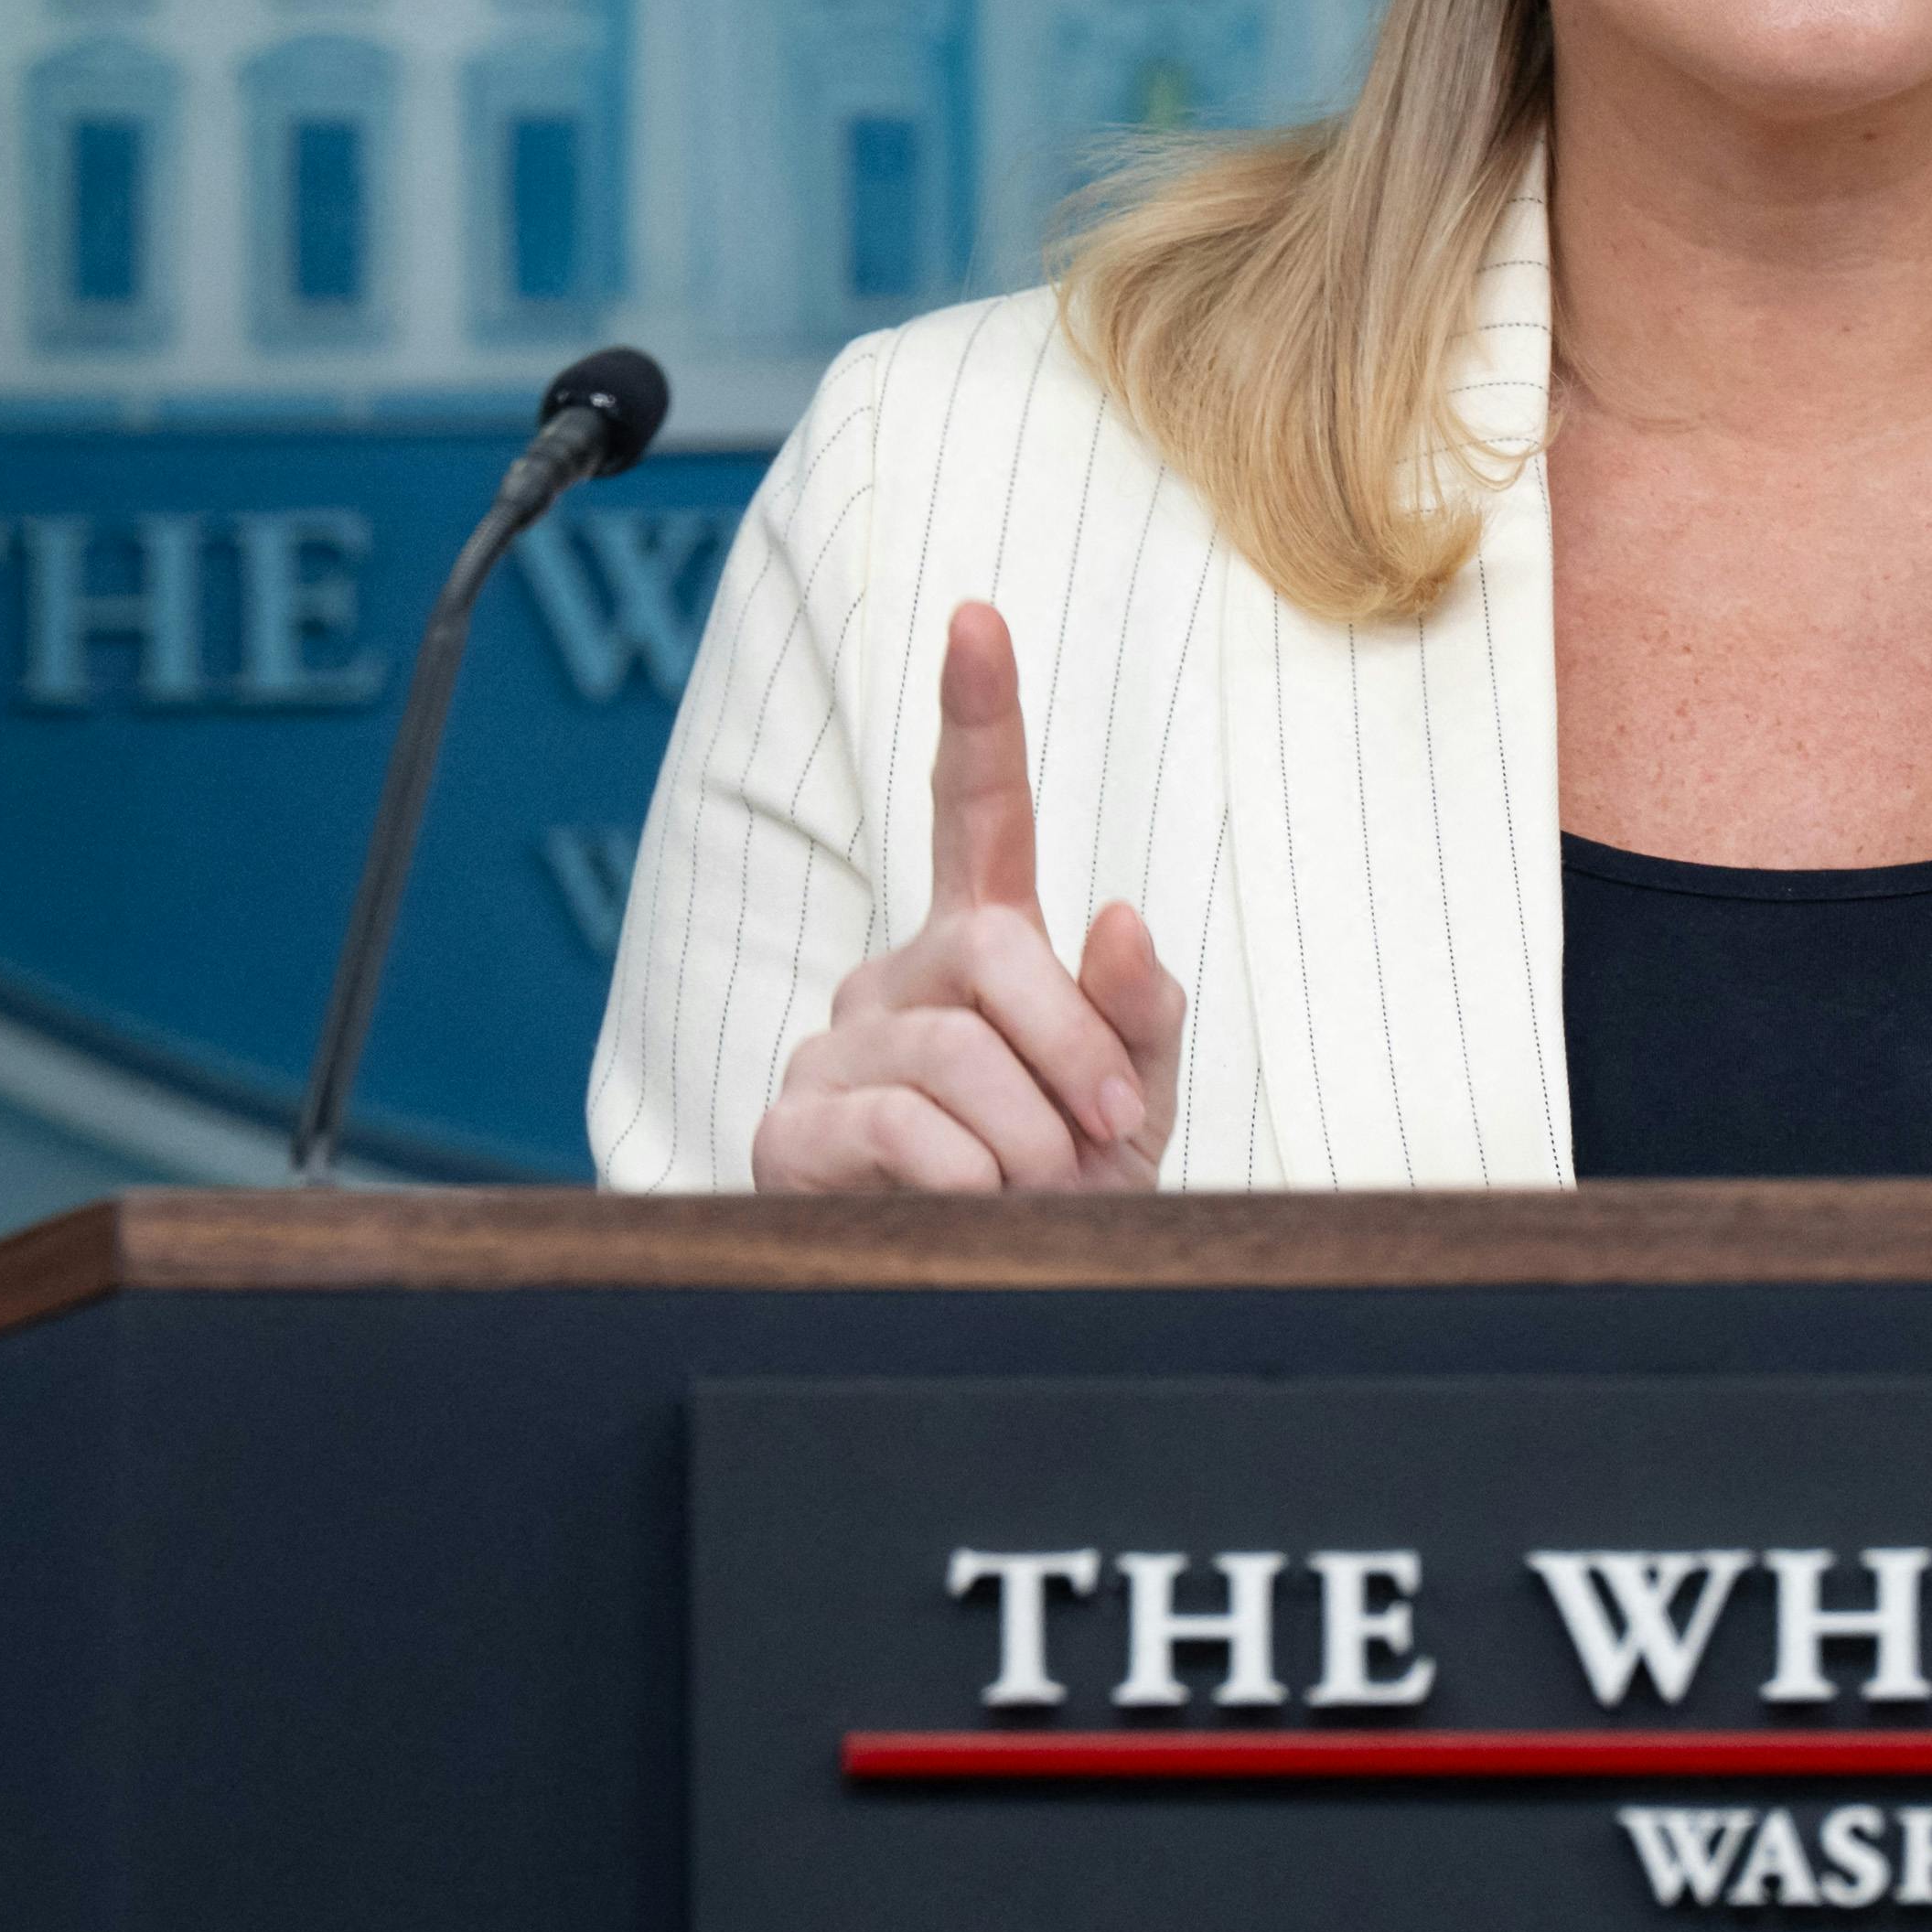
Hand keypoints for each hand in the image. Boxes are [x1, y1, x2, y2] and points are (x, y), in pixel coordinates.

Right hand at [749, 602, 1185, 1190]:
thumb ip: (1140, 1014)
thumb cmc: (1065, 1200)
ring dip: (1027, 1140)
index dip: (979, 712)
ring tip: (1037, 1193)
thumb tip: (1119, 913)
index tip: (980, 615)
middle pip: (992, 956)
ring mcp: (835, 1051)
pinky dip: (968, 1182)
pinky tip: (973, 1211)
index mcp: (980, 951)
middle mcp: (896, 981)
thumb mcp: (1133, 1106)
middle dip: (1073, 1050)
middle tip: (1107, 1135)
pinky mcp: (791, 1131)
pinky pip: (899, 1128)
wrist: (993, 1316)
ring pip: (952, 1052)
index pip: (976, 811)